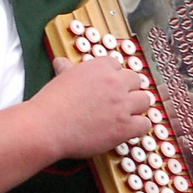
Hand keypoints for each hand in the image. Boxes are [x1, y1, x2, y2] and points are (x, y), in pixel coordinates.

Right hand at [37, 55, 152, 158]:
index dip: (114, 77)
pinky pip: (145, 123)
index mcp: (100, 68)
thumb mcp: (60, 78)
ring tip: (127, 114)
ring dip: (137, 107)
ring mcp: (122, 104)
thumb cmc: (51, 104)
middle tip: (120, 100)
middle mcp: (115, 83)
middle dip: (128, 90)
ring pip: (145, 100)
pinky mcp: (125, 126)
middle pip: (136, 80)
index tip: (110, 85)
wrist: (47, 126)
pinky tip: (129, 129)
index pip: (117, 66)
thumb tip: (62, 62)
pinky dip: (139, 127)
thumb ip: (68, 70)